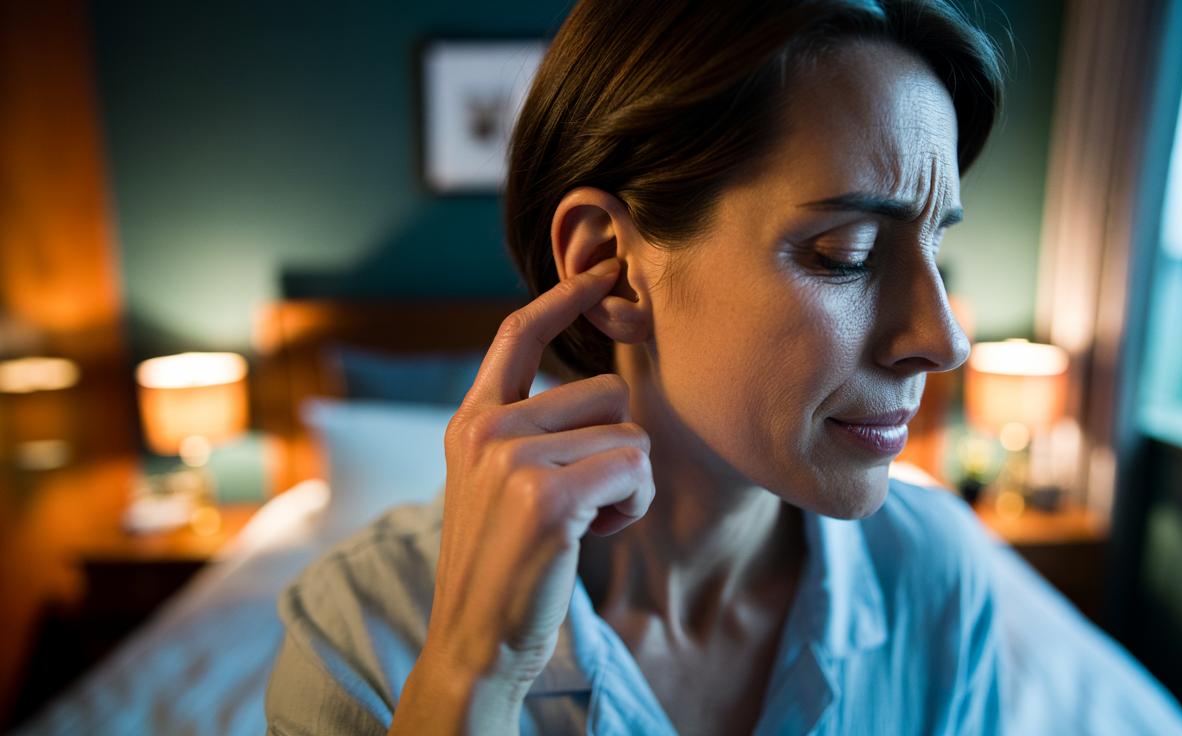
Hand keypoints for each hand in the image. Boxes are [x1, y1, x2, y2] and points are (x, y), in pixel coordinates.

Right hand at [395, 258, 655, 730]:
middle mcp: (486, 429)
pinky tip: (595, 535)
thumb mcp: (494, 484)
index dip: (564, 296)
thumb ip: (526, 432)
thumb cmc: (502, 565)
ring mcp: (512, 459)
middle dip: (618, 446)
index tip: (603, 269)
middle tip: (585, 499)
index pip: (517, 335)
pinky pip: (636, 468)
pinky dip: (633, 505)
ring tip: (585, 520)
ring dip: (628, 482)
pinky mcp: (546, 496)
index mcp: (471, 421)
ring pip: (628, 432)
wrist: (472, 642)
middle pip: (607, 391)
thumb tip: (600, 393)